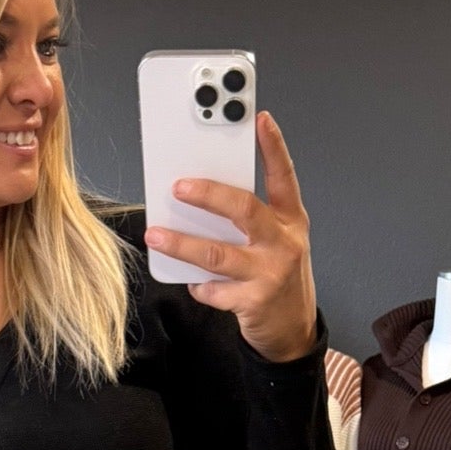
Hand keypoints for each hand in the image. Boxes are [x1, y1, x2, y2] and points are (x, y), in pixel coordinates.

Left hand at [144, 111, 318, 361]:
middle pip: (244, 210)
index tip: (259, 118)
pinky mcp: (254, 302)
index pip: (283, 178)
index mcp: (290, 222)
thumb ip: (250, 217)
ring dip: (182, 244)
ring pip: (218, 254)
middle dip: (208, 195)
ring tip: (156, 236)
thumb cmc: (280, 278)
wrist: (294, 331)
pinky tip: (194, 282)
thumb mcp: (277, 241)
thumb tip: (202, 194)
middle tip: (178, 188)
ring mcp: (270, 274)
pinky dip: (198, 285)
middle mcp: (283, 244)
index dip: (273, 147)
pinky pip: (214, 289)